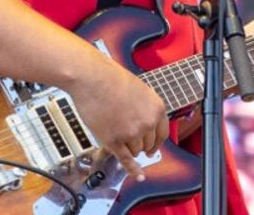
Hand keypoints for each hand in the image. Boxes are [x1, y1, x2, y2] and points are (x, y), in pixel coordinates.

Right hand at [66, 59, 167, 182]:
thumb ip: (144, 107)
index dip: (156, 142)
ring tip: (115, 132)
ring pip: (135, 151)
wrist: (91, 78)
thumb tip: (144, 120)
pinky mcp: (114, 140)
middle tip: (130, 140)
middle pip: (148, 144)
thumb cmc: (110, 77)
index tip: (153, 147)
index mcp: (156, 108)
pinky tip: (137, 175)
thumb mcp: (138, 89)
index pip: (162, 134)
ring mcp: (130, 133)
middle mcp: (147, 123)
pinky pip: (126, 159)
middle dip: (139, 143)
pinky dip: (132, 169)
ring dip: (127, 146)